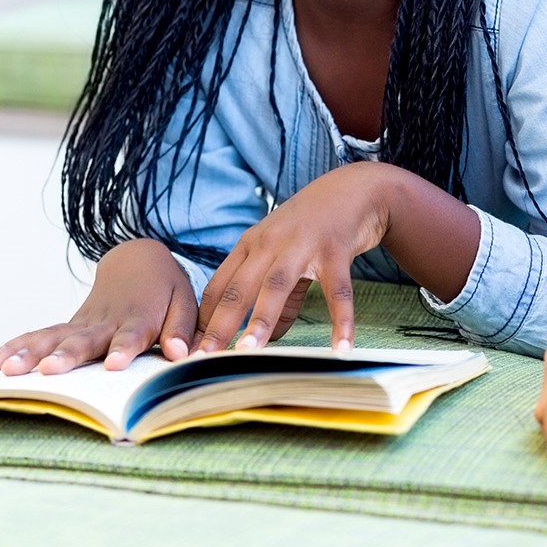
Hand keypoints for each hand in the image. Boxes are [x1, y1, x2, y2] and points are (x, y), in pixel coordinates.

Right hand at [0, 238, 196, 374]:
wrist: (139, 261)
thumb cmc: (166, 289)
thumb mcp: (184, 304)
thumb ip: (182, 329)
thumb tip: (182, 354)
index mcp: (139, 318)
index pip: (132, 335)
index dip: (124, 349)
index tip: (115, 364)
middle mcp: (106, 321)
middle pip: (85, 339)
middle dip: (67, 355)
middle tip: (48, 369)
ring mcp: (83, 323)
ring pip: (54, 337)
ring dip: (30, 352)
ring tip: (6, 369)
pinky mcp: (69, 326)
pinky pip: (40, 335)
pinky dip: (17, 346)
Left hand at [194, 164, 392, 355]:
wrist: (353, 188)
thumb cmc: (313, 224)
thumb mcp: (285, 253)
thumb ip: (278, 296)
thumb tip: (269, 338)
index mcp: (251, 245)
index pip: (219, 287)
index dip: (204, 320)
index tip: (193, 351)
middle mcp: (271, 243)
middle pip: (239, 287)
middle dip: (220, 324)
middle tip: (203, 358)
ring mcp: (303, 245)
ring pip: (276, 285)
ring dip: (261, 319)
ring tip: (249, 352)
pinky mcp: (336, 250)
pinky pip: (337, 290)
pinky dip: (341, 320)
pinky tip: (341, 347)